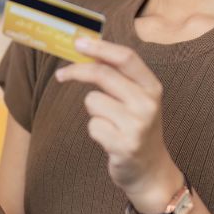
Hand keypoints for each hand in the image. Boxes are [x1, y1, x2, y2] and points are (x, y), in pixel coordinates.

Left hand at [54, 37, 179, 209]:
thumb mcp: (137, 99)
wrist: (151, 170)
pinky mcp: (124, 146)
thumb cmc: (136, 128)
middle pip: (103, 75)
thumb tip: (85, 50)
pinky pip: (92, 126)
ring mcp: (137, 126)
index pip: (125, 57)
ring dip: (93, 112)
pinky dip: (95, 131)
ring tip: (109, 123)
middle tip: (61, 75)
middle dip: (76, 71)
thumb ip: (118, 77)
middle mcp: (147, 104)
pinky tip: (109, 140)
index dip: (99, 48)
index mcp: (152, 87)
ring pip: (92, 102)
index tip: (77, 43)